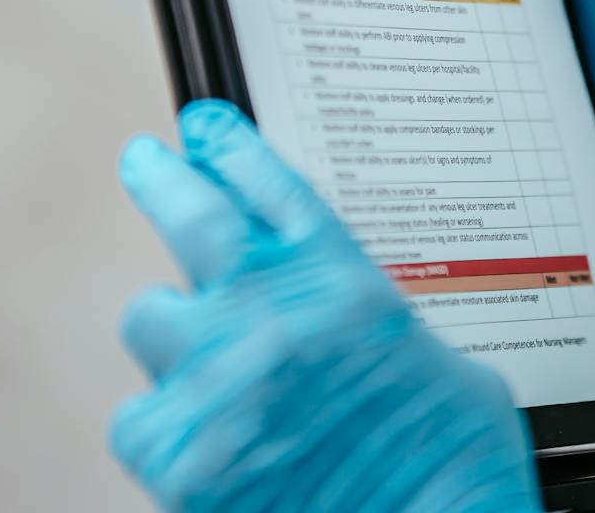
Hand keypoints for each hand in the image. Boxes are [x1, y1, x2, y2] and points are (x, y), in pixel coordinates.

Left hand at [110, 100, 540, 512]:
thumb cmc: (456, 465)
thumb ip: (370, 330)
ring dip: (174, 334)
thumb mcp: (442, 366)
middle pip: (191, 215)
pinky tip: (200, 439)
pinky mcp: (180, 454)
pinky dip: (163, 425)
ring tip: (202, 362)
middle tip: (146, 162)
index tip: (202, 129)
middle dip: (163, 180)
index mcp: (346, 284)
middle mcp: (275, 314)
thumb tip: (335, 327)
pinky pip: (138, 417)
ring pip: (150, 318)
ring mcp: (218, 379)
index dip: (230, 148)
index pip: (272, 186)